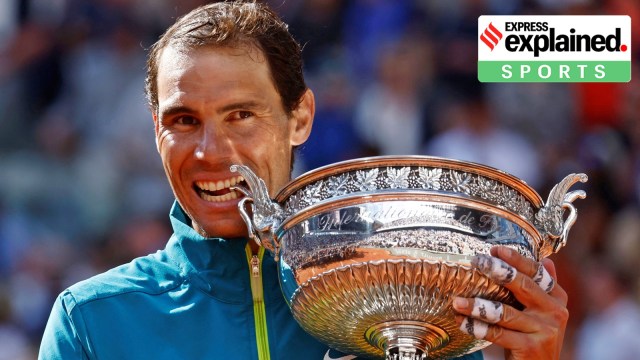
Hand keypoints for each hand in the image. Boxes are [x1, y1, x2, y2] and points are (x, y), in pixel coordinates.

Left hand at [452, 246, 567, 359]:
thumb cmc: (534, 336)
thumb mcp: (543, 312)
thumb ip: (543, 288)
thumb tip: (546, 260)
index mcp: (557, 298)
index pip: (537, 272)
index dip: (516, 259)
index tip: (495, 249)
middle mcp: (555, 312)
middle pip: (523, 286)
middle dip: (498, 271)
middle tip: (477, 261)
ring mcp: (544, 330)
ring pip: (504, 312)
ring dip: (476, 305)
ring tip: (456, 301)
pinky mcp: (530, 347)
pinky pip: (498, 333)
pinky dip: (476, 327)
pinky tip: (461, 321)